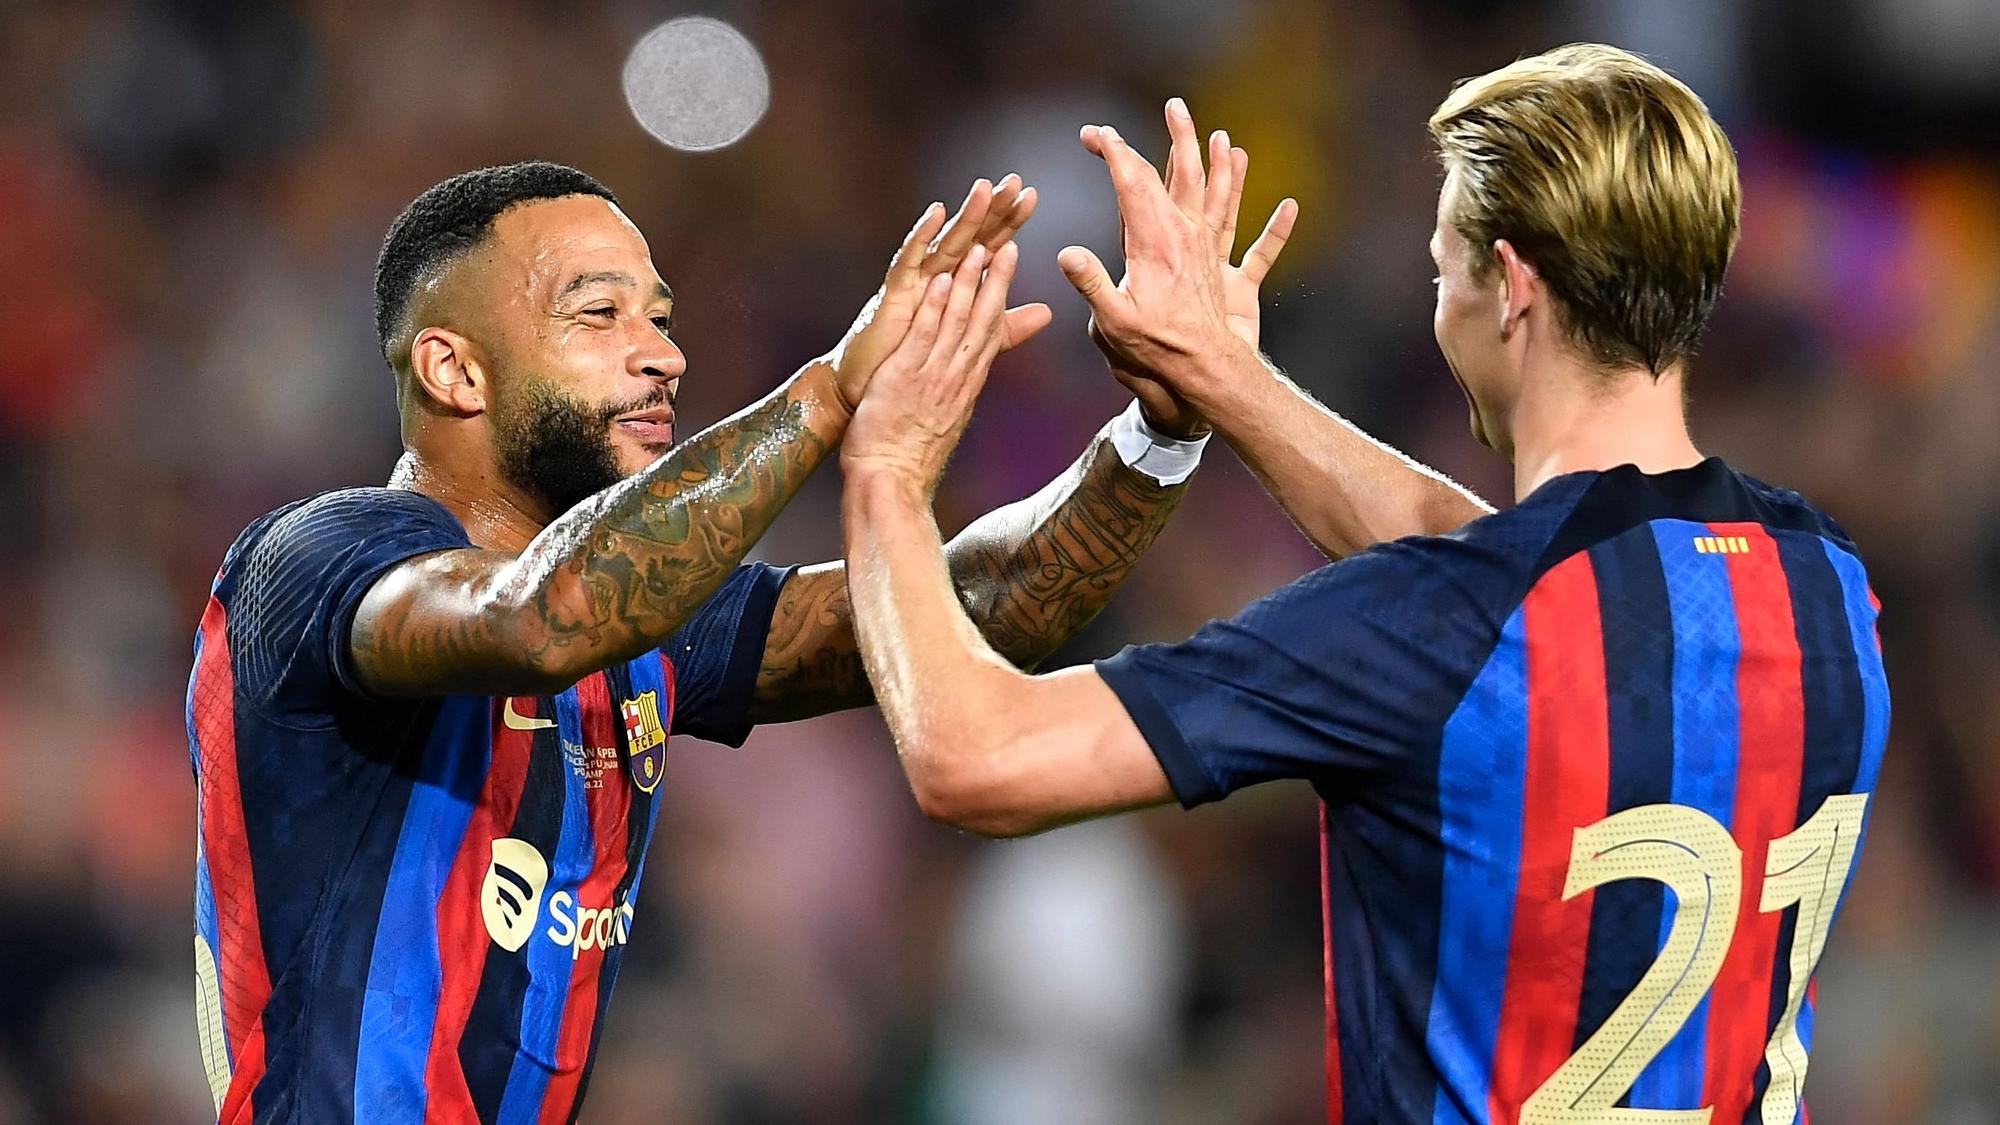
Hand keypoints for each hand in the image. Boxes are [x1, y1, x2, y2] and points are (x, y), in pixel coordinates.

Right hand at [827, 177, 1052, 411]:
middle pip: (972, 236)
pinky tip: (937, 213)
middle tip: (1014, 181)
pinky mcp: (895, 293)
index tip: (1032, 196)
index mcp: (959, 283)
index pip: (990, 245)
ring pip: (945, 243)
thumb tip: (1047, 313)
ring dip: (965, 216)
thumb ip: (1006, 323)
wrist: (878, 386)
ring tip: (984, 189)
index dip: (1010, 221)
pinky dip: (922, 237)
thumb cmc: (917, 355)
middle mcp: (939, 275)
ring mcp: (917, 282)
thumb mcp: (973, 335)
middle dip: (992, 208)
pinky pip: (909, 261)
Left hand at [841, 241, 1018, 494]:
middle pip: (983, 322)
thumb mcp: (944, 419)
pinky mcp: (907, 377)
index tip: (1008, 268)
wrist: (892, 483)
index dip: (1000, 297)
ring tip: (978, 249)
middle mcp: (956, 376)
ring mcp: (934, 375)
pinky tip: (941, 280)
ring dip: (969, 284)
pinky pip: (925, 336)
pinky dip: (935, 307)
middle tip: (1008, 244)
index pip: (989, 334)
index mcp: (965, 384)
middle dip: (995, 282)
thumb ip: (957, 393)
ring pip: (958, 323)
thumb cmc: (911, 456)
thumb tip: (966, 386)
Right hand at [1060, 98, 1297, 404]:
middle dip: (1178, 139)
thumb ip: (1091, 282)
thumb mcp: (1111, 320)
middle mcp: (1187, 239)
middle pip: (1185, 177)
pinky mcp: (1235, 281)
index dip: (1114, 152)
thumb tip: (1067, 253)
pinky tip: (1291, 208)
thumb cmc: (1154, 349)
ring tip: (1226, 141)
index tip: (1095, 134)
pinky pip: (1262, 251)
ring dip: (1225, 169)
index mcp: (1154, 241)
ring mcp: (1214, 257)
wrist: (1202, 375)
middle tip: (1176, 107)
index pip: (1133, 182)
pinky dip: (1278, 230)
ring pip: (1222, 201)